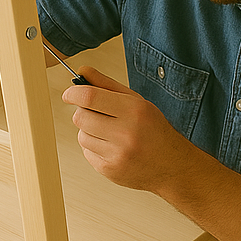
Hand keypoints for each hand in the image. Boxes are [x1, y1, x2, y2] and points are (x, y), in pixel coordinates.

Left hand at [62, 68, 191, 190]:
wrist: (171, 165)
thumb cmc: (154, 130)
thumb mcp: (137, 102)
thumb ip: (107, 85)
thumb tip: (82, 70)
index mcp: (134, 111)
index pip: (90, 97)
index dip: (73, 93)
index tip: (69, 94)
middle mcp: (126, 134)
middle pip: (81, 117)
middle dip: (83, 113)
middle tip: (97, 114)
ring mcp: (117, 155)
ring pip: (81, 136)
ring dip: (89, 132)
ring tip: (109, 133)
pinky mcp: (109, 170)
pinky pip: (86, 153)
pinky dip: (94, 148)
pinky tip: (112, 147)